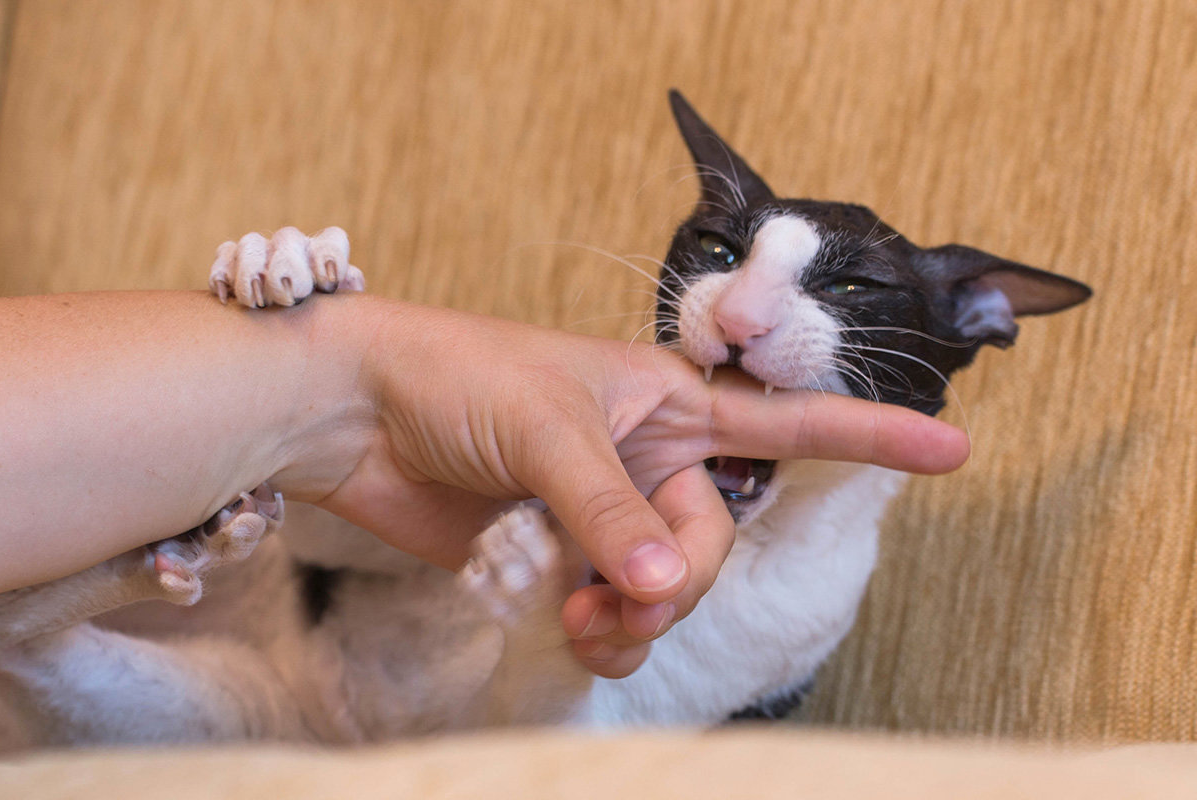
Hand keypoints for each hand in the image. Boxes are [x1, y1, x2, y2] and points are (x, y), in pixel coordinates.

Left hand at [311, 296, 969, 675]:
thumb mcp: (548, 432)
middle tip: (612, 595)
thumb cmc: (454, 377)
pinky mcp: (556, 551)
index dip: (875, 434)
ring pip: (664, 585)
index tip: (955, 449)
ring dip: (635, 618)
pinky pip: (609, 608)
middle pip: (710, 539)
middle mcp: (648, 453)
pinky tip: (563, 621)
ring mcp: (603, 507)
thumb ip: (613, 513)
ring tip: (580, 620)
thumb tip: (667, 588)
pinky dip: (598, 629)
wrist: (353, 411)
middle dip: (676, 580)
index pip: (789, 418)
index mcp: (666, 397)